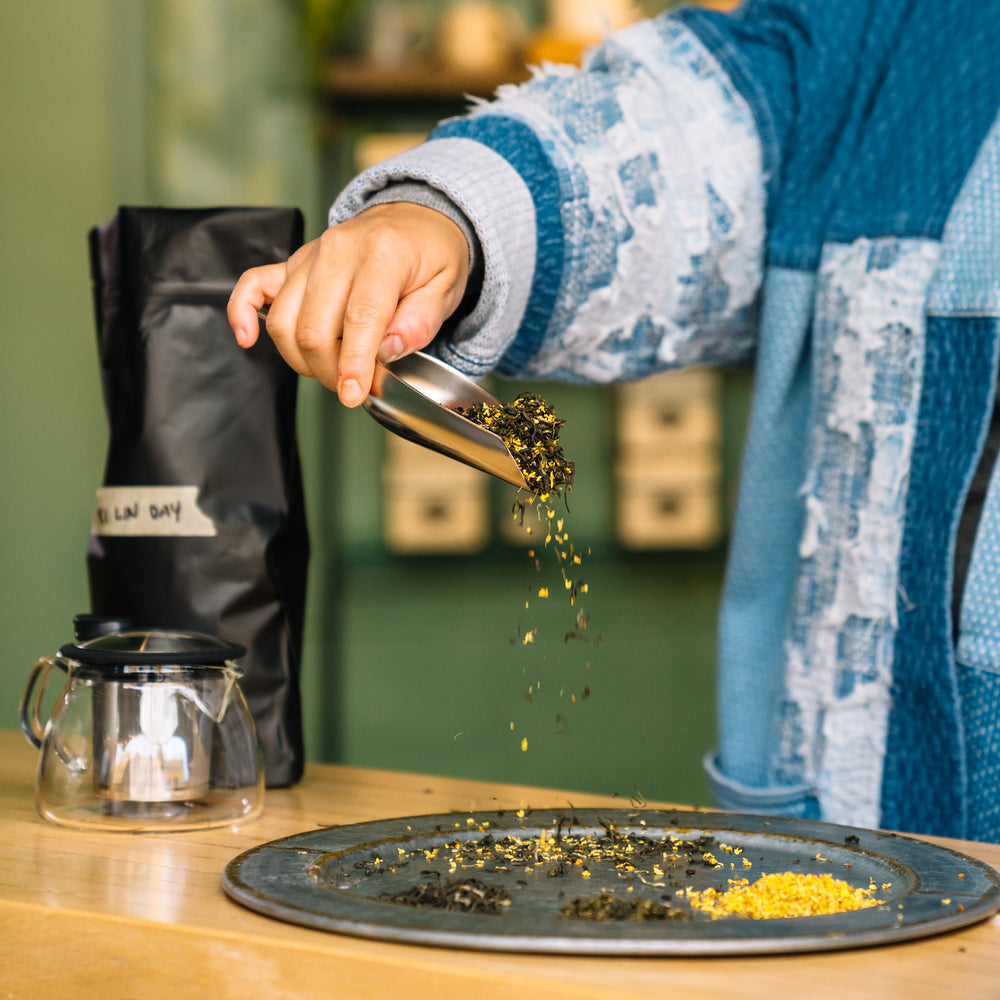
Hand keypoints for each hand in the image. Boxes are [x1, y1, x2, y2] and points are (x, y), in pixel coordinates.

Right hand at [227, 203, 470, 405]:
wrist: (413, 219)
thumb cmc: (430, 256)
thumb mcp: (446, 288)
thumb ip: (419, 322)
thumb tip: (385, 351)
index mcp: (382, 253)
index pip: (358, 318)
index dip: (353, 364)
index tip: (354, 394)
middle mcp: (338, 250)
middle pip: (313, 328)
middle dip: (331, 371)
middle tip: (354, 387)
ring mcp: (309, 256)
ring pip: (283, 321)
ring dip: (302, 360)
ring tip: (333, 370)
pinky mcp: (292, 263)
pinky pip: (253, 286)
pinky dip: (243, 314)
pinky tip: (248, 339)